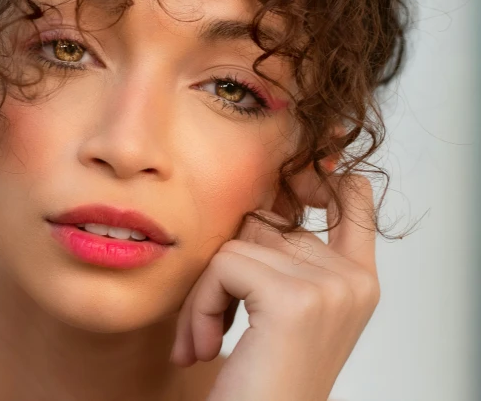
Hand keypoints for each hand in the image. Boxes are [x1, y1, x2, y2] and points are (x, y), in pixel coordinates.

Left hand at [170, 174, 380, 400]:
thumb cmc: (263, 383)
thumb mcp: (281, 311)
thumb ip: (281, 256)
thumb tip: (254, 200)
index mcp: (356, 280)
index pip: (352, 197)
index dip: (318, 177)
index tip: (288, 186)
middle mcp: (352, 280)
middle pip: (265, 222)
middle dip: (224, 270)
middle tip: (211, 326)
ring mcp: (330, 287)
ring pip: (237, 244)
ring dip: (205, 295)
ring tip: (208, 342)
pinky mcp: (294, 299)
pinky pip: (222, 267)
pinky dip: (200, 306)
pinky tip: (206, 348)